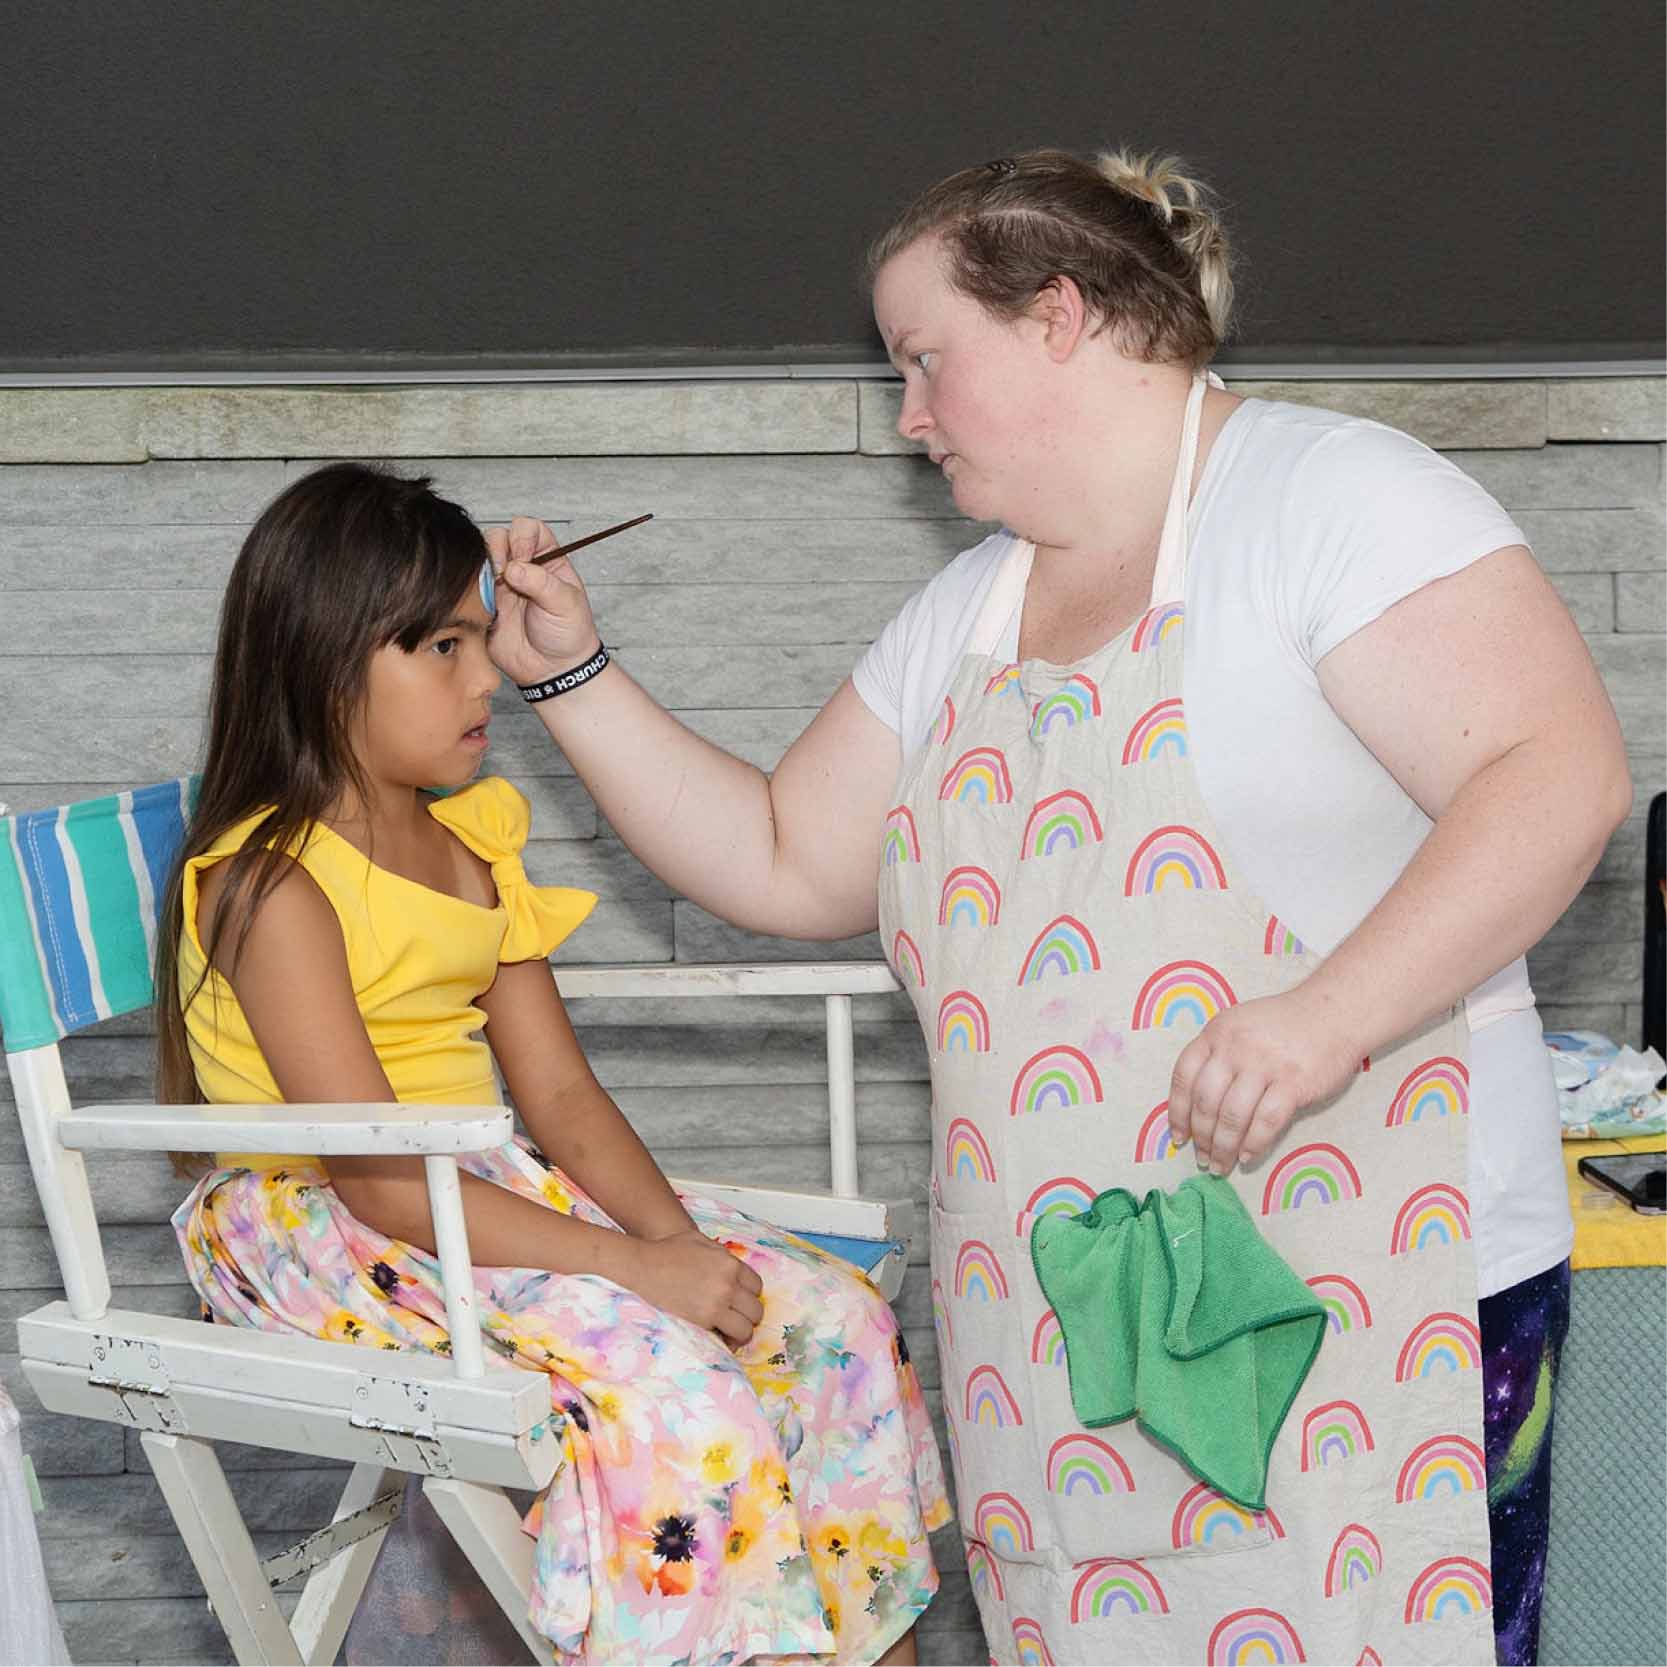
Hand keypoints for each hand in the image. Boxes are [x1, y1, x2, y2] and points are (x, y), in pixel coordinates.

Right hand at [483, 517, 601, 684]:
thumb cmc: (569, 634)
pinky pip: (468, 589)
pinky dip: (471, 592)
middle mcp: (521, 567)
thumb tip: (514, 568)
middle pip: (499, 537)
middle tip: (505, 576)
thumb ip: (542, 583)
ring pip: (480, 560)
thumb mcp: (566, 605)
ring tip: (494, 592)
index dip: (522, 537)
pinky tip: (484, 606)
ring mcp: (500, 584)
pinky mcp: (484, 604)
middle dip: (498, 551)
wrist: (554, 670)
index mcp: (546, 559)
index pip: (529, 528)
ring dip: (482, 570)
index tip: (524, 558)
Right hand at [620, 1228, 765, 1345]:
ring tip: (728, 1331)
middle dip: (748, 1316)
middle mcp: (727, 1285)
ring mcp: (716, 1305)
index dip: (749, 1295)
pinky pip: (724, 1339)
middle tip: (736, 1318)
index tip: (741, 1301)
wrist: (642, 1266)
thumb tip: (733, 1270)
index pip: (757, 1287)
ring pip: (745, 1330)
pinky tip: (717, 1337)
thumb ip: (722, 1256)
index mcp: (730, 1264)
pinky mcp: (702, 1323)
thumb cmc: (667, 1251)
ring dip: (739, 1332)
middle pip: (755, 1311)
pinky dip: (724, 1341)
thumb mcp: (701, 1241)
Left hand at [1167, 987, 1363, 1174]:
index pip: (1183, 1077)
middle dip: (1201, 1137)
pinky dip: (1254, 1144)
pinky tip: (1247, 1157)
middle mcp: (1235, 1047)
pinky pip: (1267, 1122)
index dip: (1177, 1112)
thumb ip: (1217, 1055)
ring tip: (1222, 1165)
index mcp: (1216, 1032)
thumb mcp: (1239, 1026)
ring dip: (1223, 1147)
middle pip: (1206, 1101)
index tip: (1179, 1137)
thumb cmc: (1284, 1025)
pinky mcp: (1294, 1082)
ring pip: (1233, 1116)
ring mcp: (1265, 1064)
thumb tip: (1195, 1107)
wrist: (1334, 1012)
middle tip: (1203, 1158)